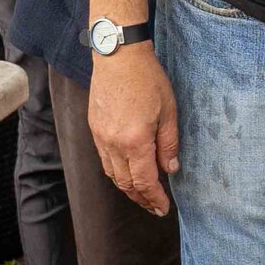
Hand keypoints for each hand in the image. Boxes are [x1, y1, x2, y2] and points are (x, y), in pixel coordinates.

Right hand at [88, 44, 177, 215]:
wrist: (118, 57)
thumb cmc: (148, 80)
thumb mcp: (169, 111)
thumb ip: (168, 144)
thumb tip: (170, 170)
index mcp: (135, 141)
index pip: (144, 181)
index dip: (154, 198)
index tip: (163, 208)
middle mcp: (113, 144)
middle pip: (125, 183)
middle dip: (141, 198)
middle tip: (154, 206)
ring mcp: (100, 137)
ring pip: (112, 173)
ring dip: (127, 188)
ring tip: (142, 194)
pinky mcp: (94, 129)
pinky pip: (104, 159)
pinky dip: (117, 171)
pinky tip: (128, 171)